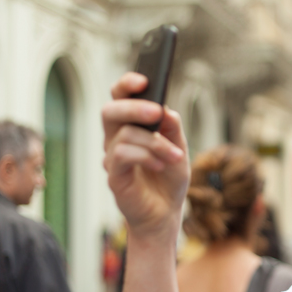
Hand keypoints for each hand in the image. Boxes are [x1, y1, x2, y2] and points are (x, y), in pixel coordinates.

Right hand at [102, 72, 189, 238]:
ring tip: (175, 156)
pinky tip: (161, 164)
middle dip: (134, 107)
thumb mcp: (179, 148)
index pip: (120, 98)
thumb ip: (172, 127)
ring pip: (124, 134)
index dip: (127, 85)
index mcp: (131, 127)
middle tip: (157, 110)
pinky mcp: (114, 175)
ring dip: (155, 143)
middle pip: (111, 111)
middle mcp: (117, 139)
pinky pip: (123, 155)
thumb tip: (164, 109)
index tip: (143, 79)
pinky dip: (147, 156)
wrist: (166, 213)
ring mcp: (113, 157)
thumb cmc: (169, 179)